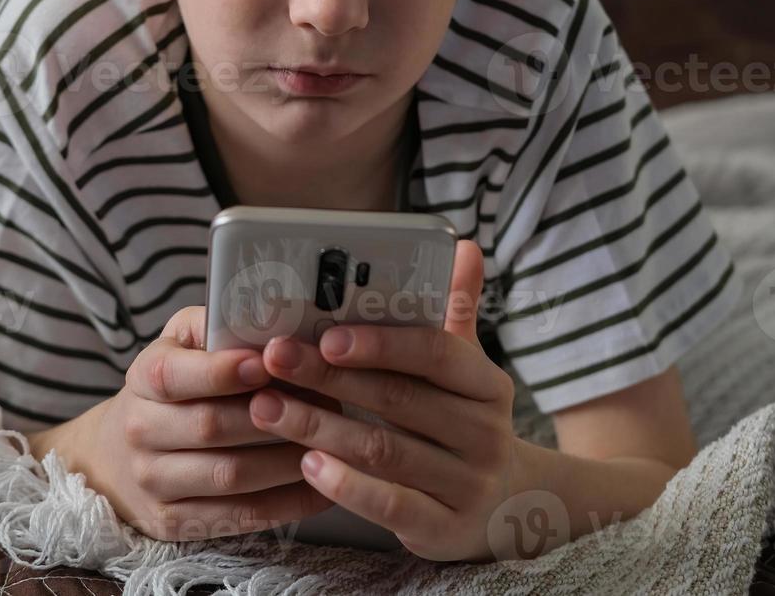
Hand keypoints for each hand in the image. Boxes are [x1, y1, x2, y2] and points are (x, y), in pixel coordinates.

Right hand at [35, 305, 334, 540]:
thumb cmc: (172, 387)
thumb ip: (219, 326)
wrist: (114, 456)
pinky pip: (238, 517)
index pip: (177, 375)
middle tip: (325, 403)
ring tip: (332, 442)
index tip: (269, 361)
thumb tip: (274, 315)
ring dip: (288, 460)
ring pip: (230, 475)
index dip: (223, 371)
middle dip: (274, 416)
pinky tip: (320, 484)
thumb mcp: (182, 343)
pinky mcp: (173, 523)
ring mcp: (154, 482)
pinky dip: (286, 503)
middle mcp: (141, 431)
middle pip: (211, 427)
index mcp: (144, 378)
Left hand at [247, 240, 526, 561]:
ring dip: (320, 427)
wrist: (507, 506)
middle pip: (399, 400)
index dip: (382, 343)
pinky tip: (306, 464)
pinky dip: (347, 485)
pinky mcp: (444, 530)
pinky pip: (391, 505)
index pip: (437, 354)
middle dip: (330, 377)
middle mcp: (484, 434)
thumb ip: (455, 311)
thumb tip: (462, 245)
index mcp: (487, 386)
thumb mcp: (467, 371)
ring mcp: (468, 485)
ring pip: (385, 450)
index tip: (326, 333)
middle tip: (274, 359)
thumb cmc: (465, 423)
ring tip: (266, 407)